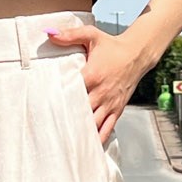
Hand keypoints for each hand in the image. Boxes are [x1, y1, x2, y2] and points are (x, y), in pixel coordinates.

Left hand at [46, 22, 142, 145]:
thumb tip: (50, 33)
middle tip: (49, 131)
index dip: (58, 100)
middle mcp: (101, 92)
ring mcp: (110, 103)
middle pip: (81, 111)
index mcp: (92, 74)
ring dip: (80, 133)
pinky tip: (87, 147)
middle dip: (66, 121)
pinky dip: (98, 138)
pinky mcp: (117, 109)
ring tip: (65, 145)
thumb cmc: (112, 45)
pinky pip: (107, 128)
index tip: (44, 109)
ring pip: (93, 124)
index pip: (72, 91)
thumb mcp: (91, 35)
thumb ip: (70, 35)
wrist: (137, 54)